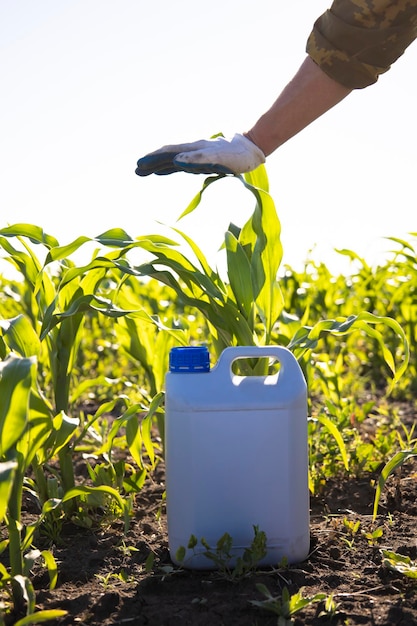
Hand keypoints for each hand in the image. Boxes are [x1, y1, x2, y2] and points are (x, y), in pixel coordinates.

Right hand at [135, 133, 264, 175]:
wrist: (252, 149)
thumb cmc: (238, 155)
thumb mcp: (219, 158)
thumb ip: (197, 159)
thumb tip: (176, 161)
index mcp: (194, 149)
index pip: (169, 153)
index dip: (154, 159)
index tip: (140, 165)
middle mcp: (193, 151)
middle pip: (168, 155)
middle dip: (151, 162)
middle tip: (136, 170)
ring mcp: (197, 155)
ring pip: (173, 160)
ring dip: (158, 165)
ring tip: (144, 171)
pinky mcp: (203, 161)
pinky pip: (181, 164)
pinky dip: (170, 168)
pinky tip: (165, 171)